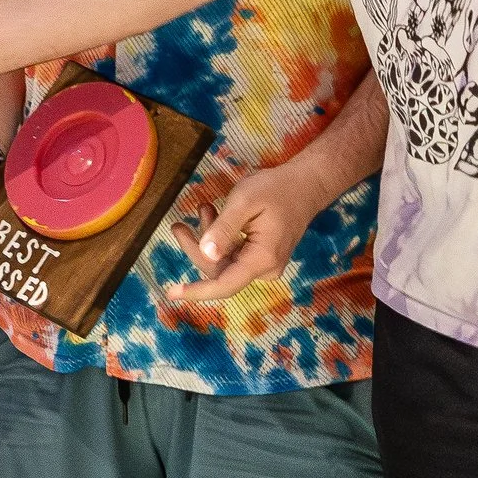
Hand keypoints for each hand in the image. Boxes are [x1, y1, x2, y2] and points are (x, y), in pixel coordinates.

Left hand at [162, 162, 329, 304]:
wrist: (305, 185)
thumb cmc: (276, 189)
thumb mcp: (245, 201)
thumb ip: (224, 228)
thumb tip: (206, 254)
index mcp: (262, 259)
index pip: (225, 285)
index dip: (197, 291)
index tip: (171, 292)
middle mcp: (264, 268)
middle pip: (219, 270)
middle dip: (197, 248)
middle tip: (179, 225)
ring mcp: (264, 264)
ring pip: (224, 261)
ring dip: (208, 239)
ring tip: (203, 208)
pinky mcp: (261, 256)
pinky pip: (233, 254)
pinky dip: (220, 237)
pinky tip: (213, 214)